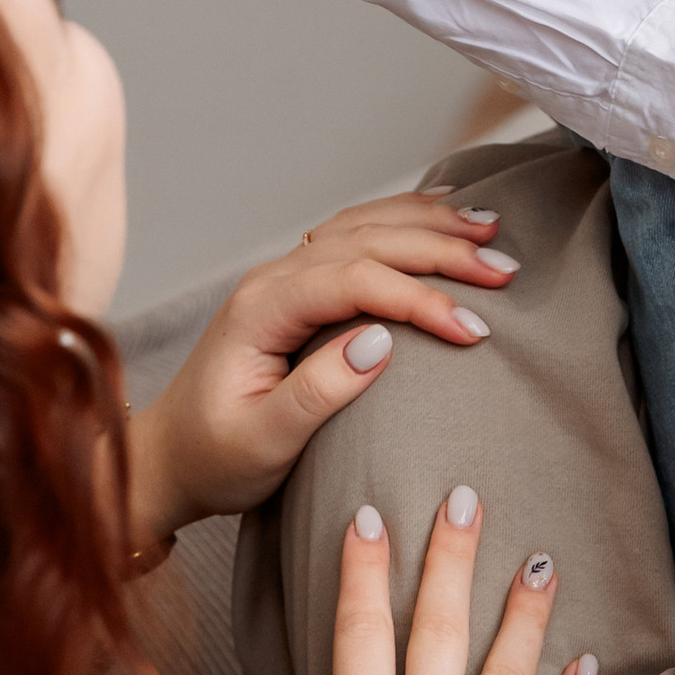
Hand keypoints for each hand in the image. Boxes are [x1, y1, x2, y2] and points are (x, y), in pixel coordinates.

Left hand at [126, 192, 516, 551]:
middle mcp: (272, 279)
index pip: (353, 280)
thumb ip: (319, 391)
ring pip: (365, 227)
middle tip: (503, 271)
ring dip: (429, 225)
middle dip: (440, 250)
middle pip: (367, 241)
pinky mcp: (299, 289)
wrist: (171, 459)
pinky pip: (356, 236)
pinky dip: (404, 222)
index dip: (418, 298)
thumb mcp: (263, 441)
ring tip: (490, 228)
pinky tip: (442, 215)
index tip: (473, 330)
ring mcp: (284, 277)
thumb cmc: (214, 458)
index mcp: (261, 309)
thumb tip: (381, 341)